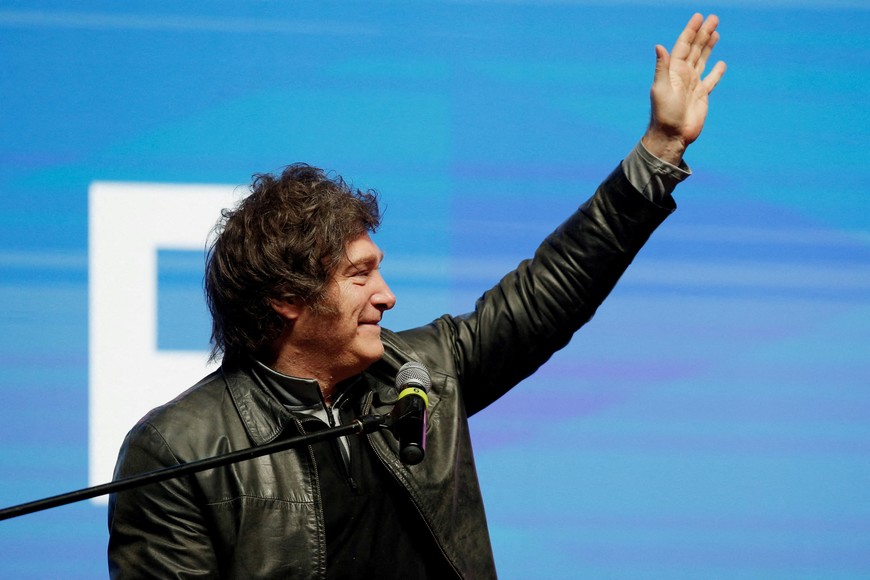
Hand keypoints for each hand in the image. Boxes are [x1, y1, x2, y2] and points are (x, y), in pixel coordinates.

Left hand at [642, 13, 726, 164]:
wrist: (672, 136)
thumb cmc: (664, 114)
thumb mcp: (661, 89)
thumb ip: (662, 68)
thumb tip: (659, 46)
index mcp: (674, 71)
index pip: (683, 45)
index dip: (690, 31)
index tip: (699, 17)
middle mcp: (683, 75)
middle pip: (695, 49)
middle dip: (703, 34)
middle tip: (713, 18)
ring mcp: (693, 85)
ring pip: (703, 60)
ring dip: (709, 46)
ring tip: (716, 33)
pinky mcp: (702, 96)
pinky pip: (711, 80)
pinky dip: (716, 71)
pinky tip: (721, 63)